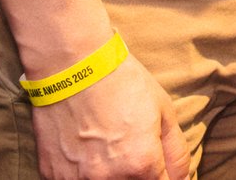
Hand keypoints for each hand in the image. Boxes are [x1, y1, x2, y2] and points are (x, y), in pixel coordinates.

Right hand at [28, 50, 189, 179]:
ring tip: (108, 148)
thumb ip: (175, 154)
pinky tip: (87, 151)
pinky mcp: (53, 175)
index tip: (159, 169)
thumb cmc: (122, 83)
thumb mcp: (164, 112)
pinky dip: (85, 174)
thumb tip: (182, 179)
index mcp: (140, 164)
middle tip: (131, 148)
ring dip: (111, 176)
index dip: (164, 178)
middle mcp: (107, 178)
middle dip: (138, 175)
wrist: (73, 66)